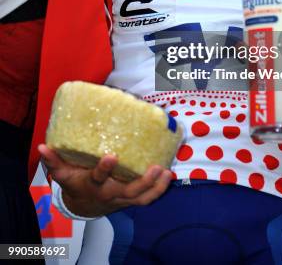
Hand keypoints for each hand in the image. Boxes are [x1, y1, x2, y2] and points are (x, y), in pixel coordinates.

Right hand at [38, 144, 171, 216]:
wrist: (83, 205)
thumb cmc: (75, 183)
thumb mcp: (62, 174)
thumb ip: (53, 160)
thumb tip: (42, 146)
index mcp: (92, 184)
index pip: (98, 178)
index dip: (104, 169)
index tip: (111, 156)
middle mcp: (110, 193)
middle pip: (127, 191)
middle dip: (141, 181)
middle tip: (153, 167)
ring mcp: (122, 198)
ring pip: (141, 197)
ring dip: (155, 186)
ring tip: (166, 171)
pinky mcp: (131, 199)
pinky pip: (147, 199)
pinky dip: (159, 189)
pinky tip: (168, 175)